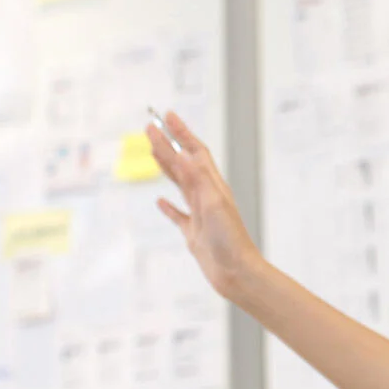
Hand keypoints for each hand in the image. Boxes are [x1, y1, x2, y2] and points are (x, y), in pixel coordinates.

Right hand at [147, 111, 260, 300]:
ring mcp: (200, 214)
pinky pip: (179, 216)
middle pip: (185, 164)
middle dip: (169, 144)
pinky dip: (168, 208)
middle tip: (150, 127)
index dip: (182, 133)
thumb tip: (183, 154)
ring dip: (167, 167)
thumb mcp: (212, 204)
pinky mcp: (195, 234)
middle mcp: (207, 197)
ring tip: (153, 152)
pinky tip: (160, 202)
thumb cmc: (230, 239)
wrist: (237, 272)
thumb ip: (197, 179)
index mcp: (213, 186)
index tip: (167, 116)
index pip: (196, 152)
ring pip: (181, 185)